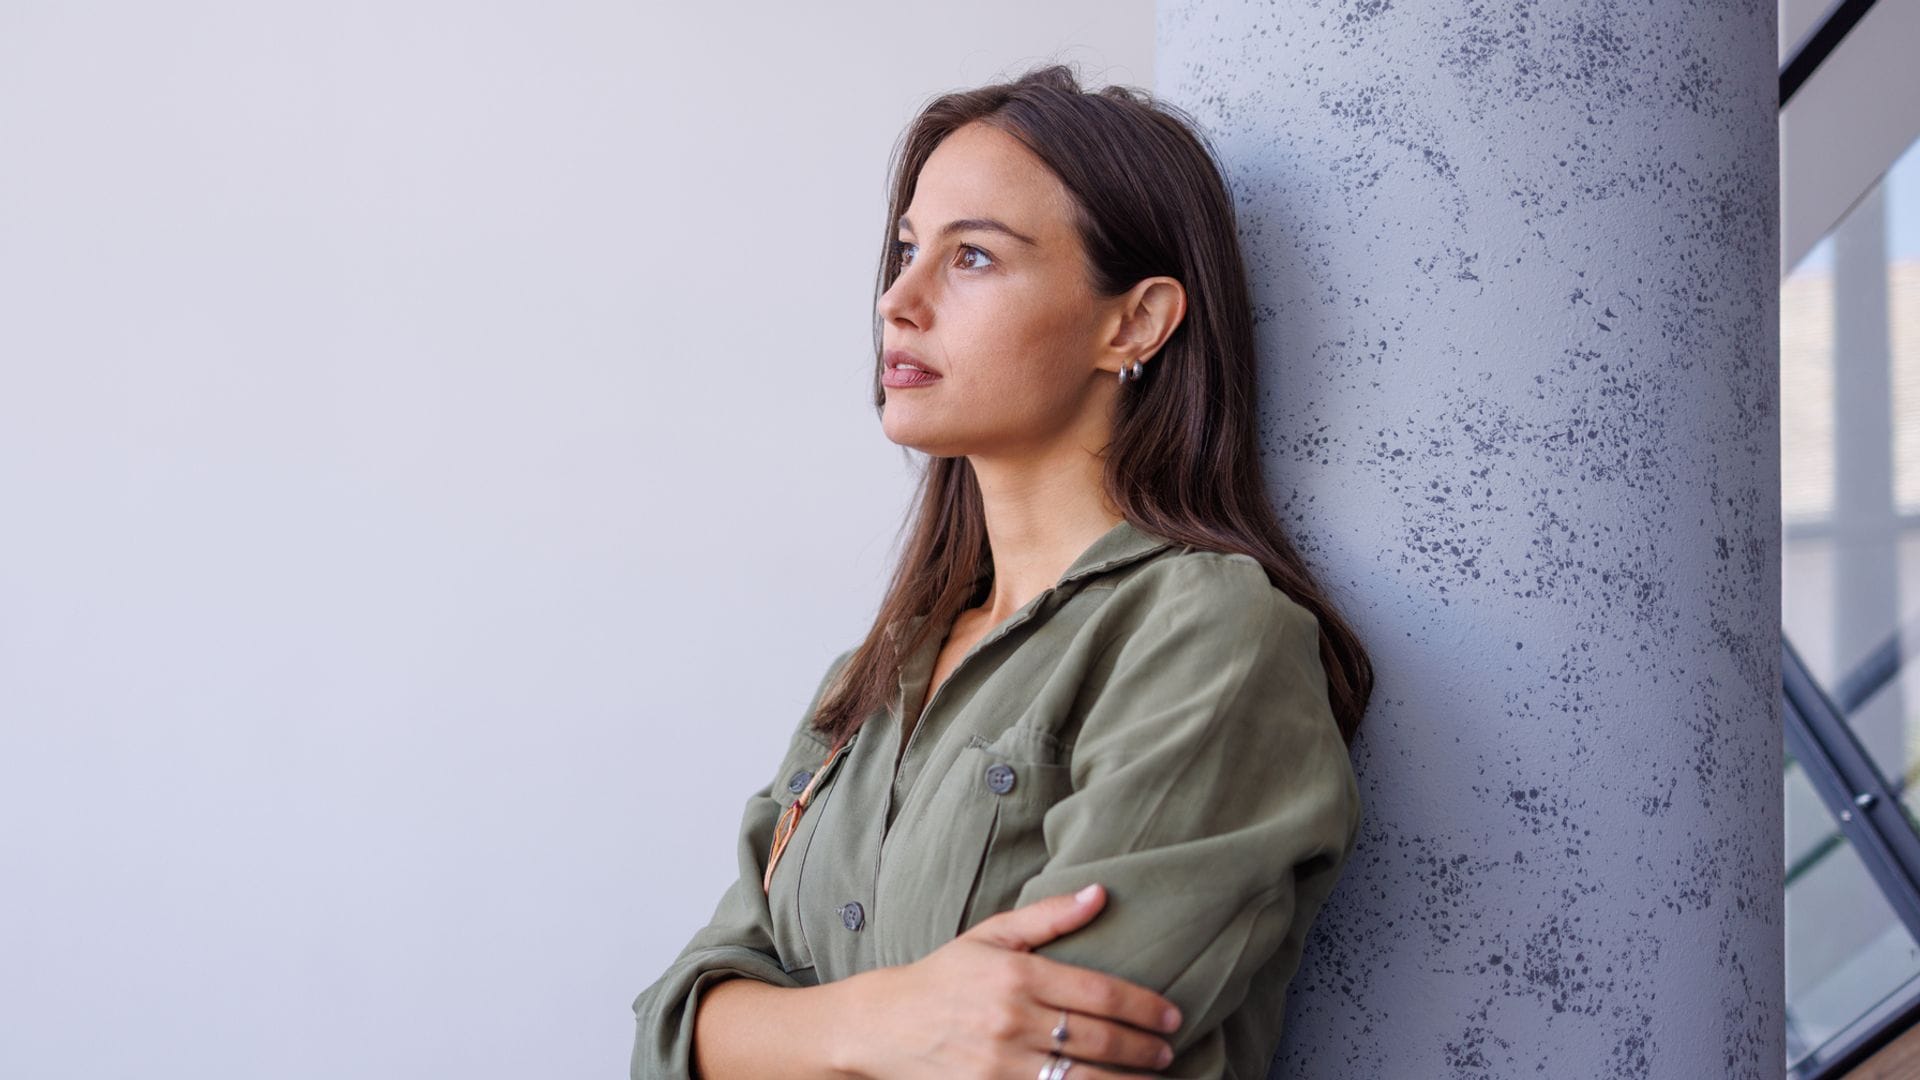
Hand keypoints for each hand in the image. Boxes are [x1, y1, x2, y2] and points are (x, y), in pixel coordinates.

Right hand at [835, 883, 1182, 1078]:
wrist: (885, 1026)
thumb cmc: (945, 976)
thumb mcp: (991, 936)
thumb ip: (1048, 916)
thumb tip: (1100, 893)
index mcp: (1017, 976)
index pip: (1098, 992)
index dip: (1142, 1006)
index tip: (1171, 1016)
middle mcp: (1011, 1021)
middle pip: (1097, 1039)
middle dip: (1142, 1048)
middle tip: (1167, 1051)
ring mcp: (1000, 1065)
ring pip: (1081, 1079)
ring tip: (1152, 1079)